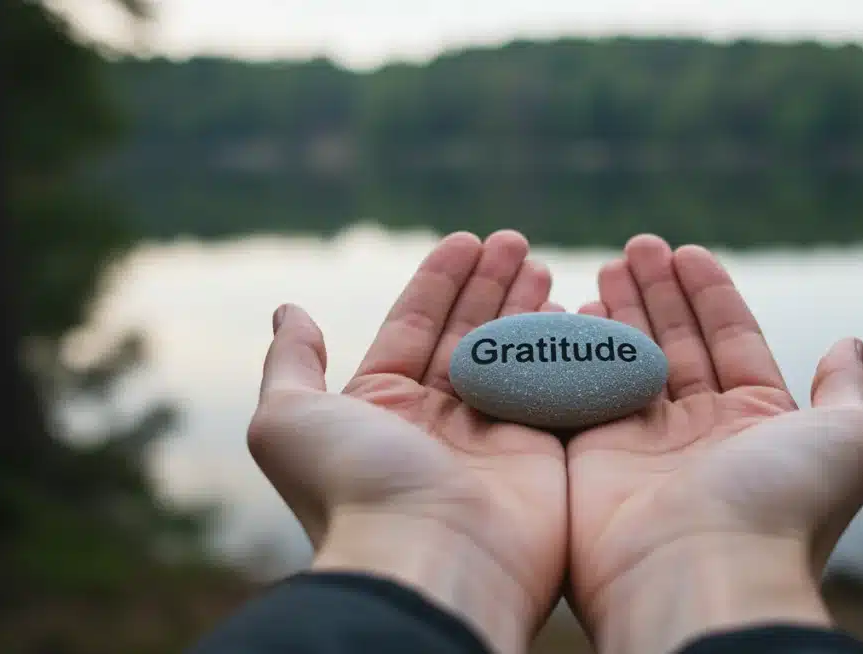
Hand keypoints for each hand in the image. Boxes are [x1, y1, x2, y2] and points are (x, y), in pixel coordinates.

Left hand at [248, 231, 566, 653]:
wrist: (429, 560)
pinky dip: (564, 350)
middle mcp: (437, 422)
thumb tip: (289, 310)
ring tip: (542, 263)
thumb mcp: (289, 419)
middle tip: (516, 242)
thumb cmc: (354, 488)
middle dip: (491, 285)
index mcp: (382, 409)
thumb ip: (292, 363)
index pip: (415, 328)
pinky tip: (574, 309)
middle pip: (469, 334)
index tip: (467, 241)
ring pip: (513, 357)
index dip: (439, 282)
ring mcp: (492, 439)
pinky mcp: (540, 455)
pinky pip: (553, 390)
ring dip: (528, 308)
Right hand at [567, 235, 862, 653]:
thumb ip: (846, 388)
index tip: (687, 252)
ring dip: (620, 310)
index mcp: (759, 423)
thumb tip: (852, 342)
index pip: (732, 340)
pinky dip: (580, 350)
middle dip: (659, 292)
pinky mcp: (595, 457)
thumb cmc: (781, 505)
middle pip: (677, 343)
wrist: (703, 574)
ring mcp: (645, 444)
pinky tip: (574, 307)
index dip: (711, 294)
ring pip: (630, 361)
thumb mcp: (850, 440)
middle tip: (636, 245)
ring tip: (607, 263)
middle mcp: (702, 432)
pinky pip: (587, 391)